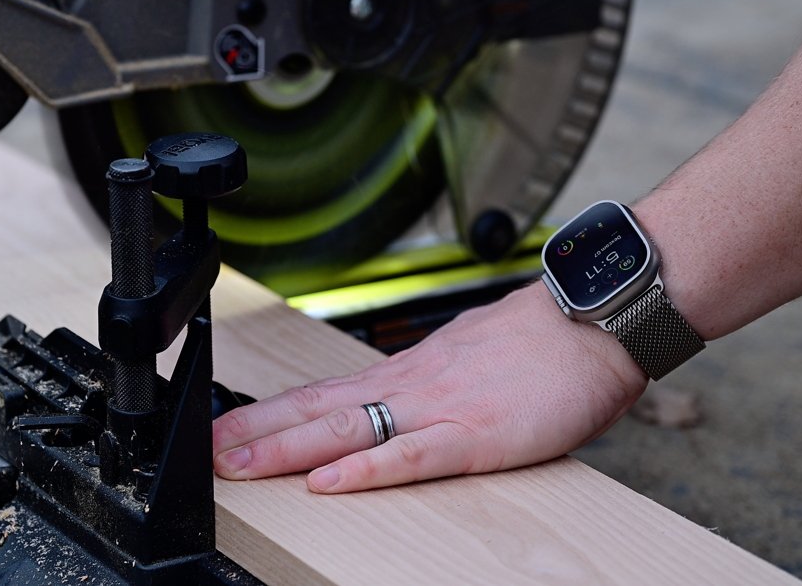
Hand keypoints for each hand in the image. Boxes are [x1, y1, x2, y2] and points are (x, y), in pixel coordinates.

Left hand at [211, 283, 648, 492]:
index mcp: (409, 372)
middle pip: (319, 409)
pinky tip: (327, 483)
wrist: (593, 318)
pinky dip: (365, 471)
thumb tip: (398, 398)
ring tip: (238, 464)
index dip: (272, 413)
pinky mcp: (475, 434)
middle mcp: (410, 385)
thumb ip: (428, 380)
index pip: (325, 393)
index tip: (227, 426)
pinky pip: (410, 456)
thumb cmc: (541, 341)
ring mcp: (439, 407)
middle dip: (258, 432)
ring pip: (347, 429)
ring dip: (287, 448)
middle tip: (208, 450)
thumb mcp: (468, 355)